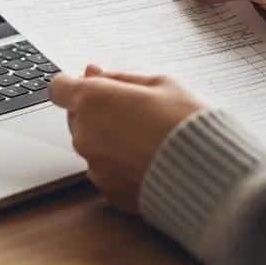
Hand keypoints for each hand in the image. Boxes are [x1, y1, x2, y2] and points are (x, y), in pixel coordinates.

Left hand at [49, 65, 203, 211]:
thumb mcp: (159, 83)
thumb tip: (94, 73)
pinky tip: (148, 159)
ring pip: (92, 145)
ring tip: (148, 137)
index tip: (93, 86)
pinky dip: (120, 164)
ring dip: (109, 139)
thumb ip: (118, 78)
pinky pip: (106, 170)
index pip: (59, 87)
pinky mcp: (107, 191)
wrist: (206, 173)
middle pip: (77, 117)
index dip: (75, 85)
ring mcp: (94, 165)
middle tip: (135, 110)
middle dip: (98, 112)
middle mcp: (85, 134)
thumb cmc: (186, 123)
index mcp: (93, 100)